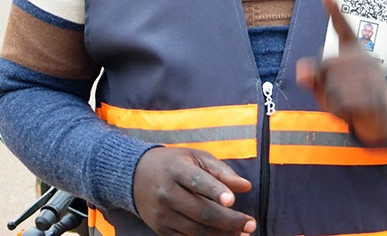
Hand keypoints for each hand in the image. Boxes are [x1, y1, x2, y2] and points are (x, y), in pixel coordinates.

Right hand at [132, 146, 255, 235]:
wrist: (135, 175)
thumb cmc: (174, 164)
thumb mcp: (196, 158)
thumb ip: (222, 171)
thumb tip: (246, 186)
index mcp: (176, 170)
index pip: (197, 181)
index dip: (214, 191)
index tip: (232, 200)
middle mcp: (167, 193)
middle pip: (200, 211)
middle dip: (228, 220)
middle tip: (251, 224)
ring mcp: (162, 214)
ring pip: (196, 229)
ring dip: (222, 234)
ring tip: (243, 234)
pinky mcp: (161, 229)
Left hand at [296, 0, 386, 146]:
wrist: (384, 121)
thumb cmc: (351, 101)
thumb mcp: (327, 90)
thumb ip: (313, 79)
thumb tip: (301, 69)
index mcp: (353, 52)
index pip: (342, 26)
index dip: (333, 7)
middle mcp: (363, 58)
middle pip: (324, 65)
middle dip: (324, 85)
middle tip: (339, 96)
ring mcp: (372, 75)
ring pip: (332, 86)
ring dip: (332, 102)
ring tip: (346, 105)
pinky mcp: (375, 94)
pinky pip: (342, 100)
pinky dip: (339, 111)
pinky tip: (349, 112)